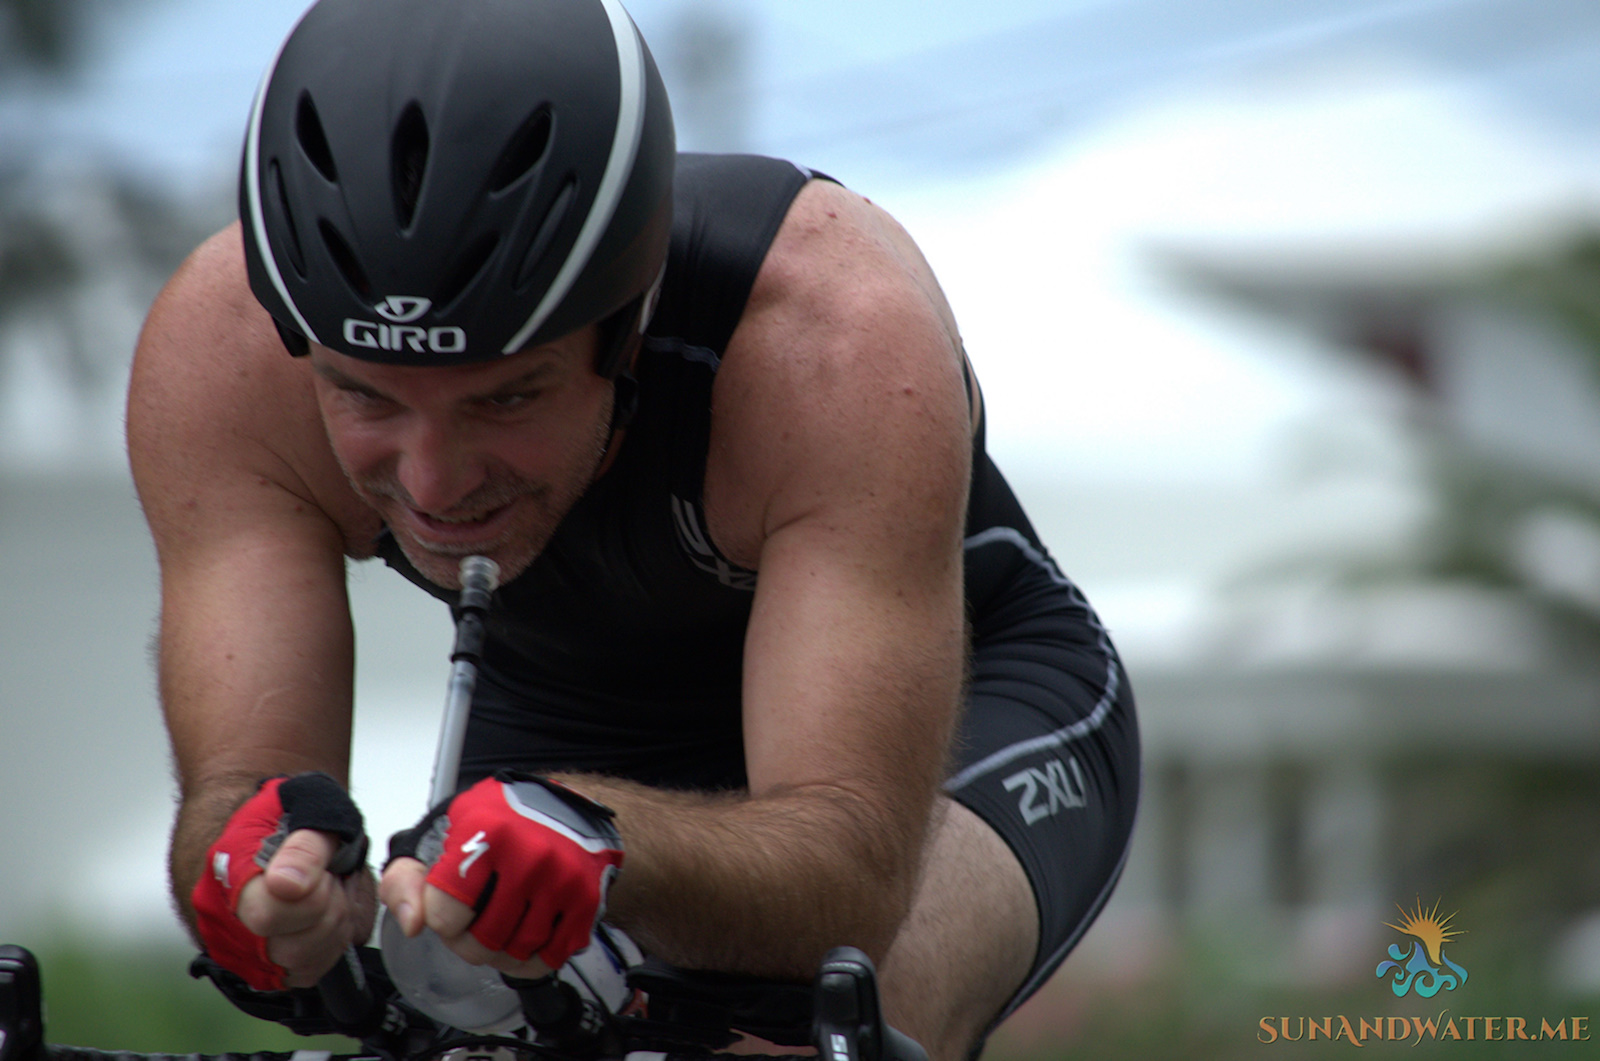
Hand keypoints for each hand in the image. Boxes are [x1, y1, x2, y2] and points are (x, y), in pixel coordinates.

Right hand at [191, 773, 369, 990]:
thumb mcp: (309, 807)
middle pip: (293, 947)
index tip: (324, 869)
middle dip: (329, 908)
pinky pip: (306, 972)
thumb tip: (287, 885)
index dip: (312, 894)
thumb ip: (304, 847)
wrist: (272, 822)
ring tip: (327, 893)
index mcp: (228, 875)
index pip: (268, 913)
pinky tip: (324, 914)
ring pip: (303, 965)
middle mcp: (223, 921)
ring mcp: (240, 949)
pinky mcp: (261, 968)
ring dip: (332, 928)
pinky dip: (327, 946)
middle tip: (329, 878)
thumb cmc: (290, 814)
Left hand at [382, 773, 622, 976]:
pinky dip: (533, 959)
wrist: (567, 811)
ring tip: (500, 928)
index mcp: (486, 831)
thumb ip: (406, 879)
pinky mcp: (587, 901)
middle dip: (469, 942)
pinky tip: (527, 936)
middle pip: (480, 943)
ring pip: (515, 954)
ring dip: (501, 953)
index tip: (450, 904)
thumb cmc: (500, 824)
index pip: (443, 916)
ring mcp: (563, 880)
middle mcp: (529, 855)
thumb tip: (412, 924)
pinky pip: (549, 958)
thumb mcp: (441, 835)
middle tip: (474, 923)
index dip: (440, 918)